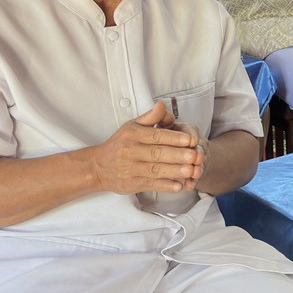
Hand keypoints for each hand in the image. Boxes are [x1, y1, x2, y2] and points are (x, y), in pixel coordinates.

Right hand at [88, 102, 205, 194]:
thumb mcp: (132, 126)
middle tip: (195, 156)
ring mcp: (130, 169)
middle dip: (177, 155)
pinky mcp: (131, 184)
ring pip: (155, 170)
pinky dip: (165, 186)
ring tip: (191, 171)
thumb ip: (150, 117)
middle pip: (157, 154)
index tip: (189, 140)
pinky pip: (150, 185)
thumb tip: (163, 105)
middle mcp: (130, 152)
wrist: (98, 167)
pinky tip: (179, 186)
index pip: (156, 136)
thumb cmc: (120, 144)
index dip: (173, 138)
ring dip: (174, 171)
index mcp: (133, 135)